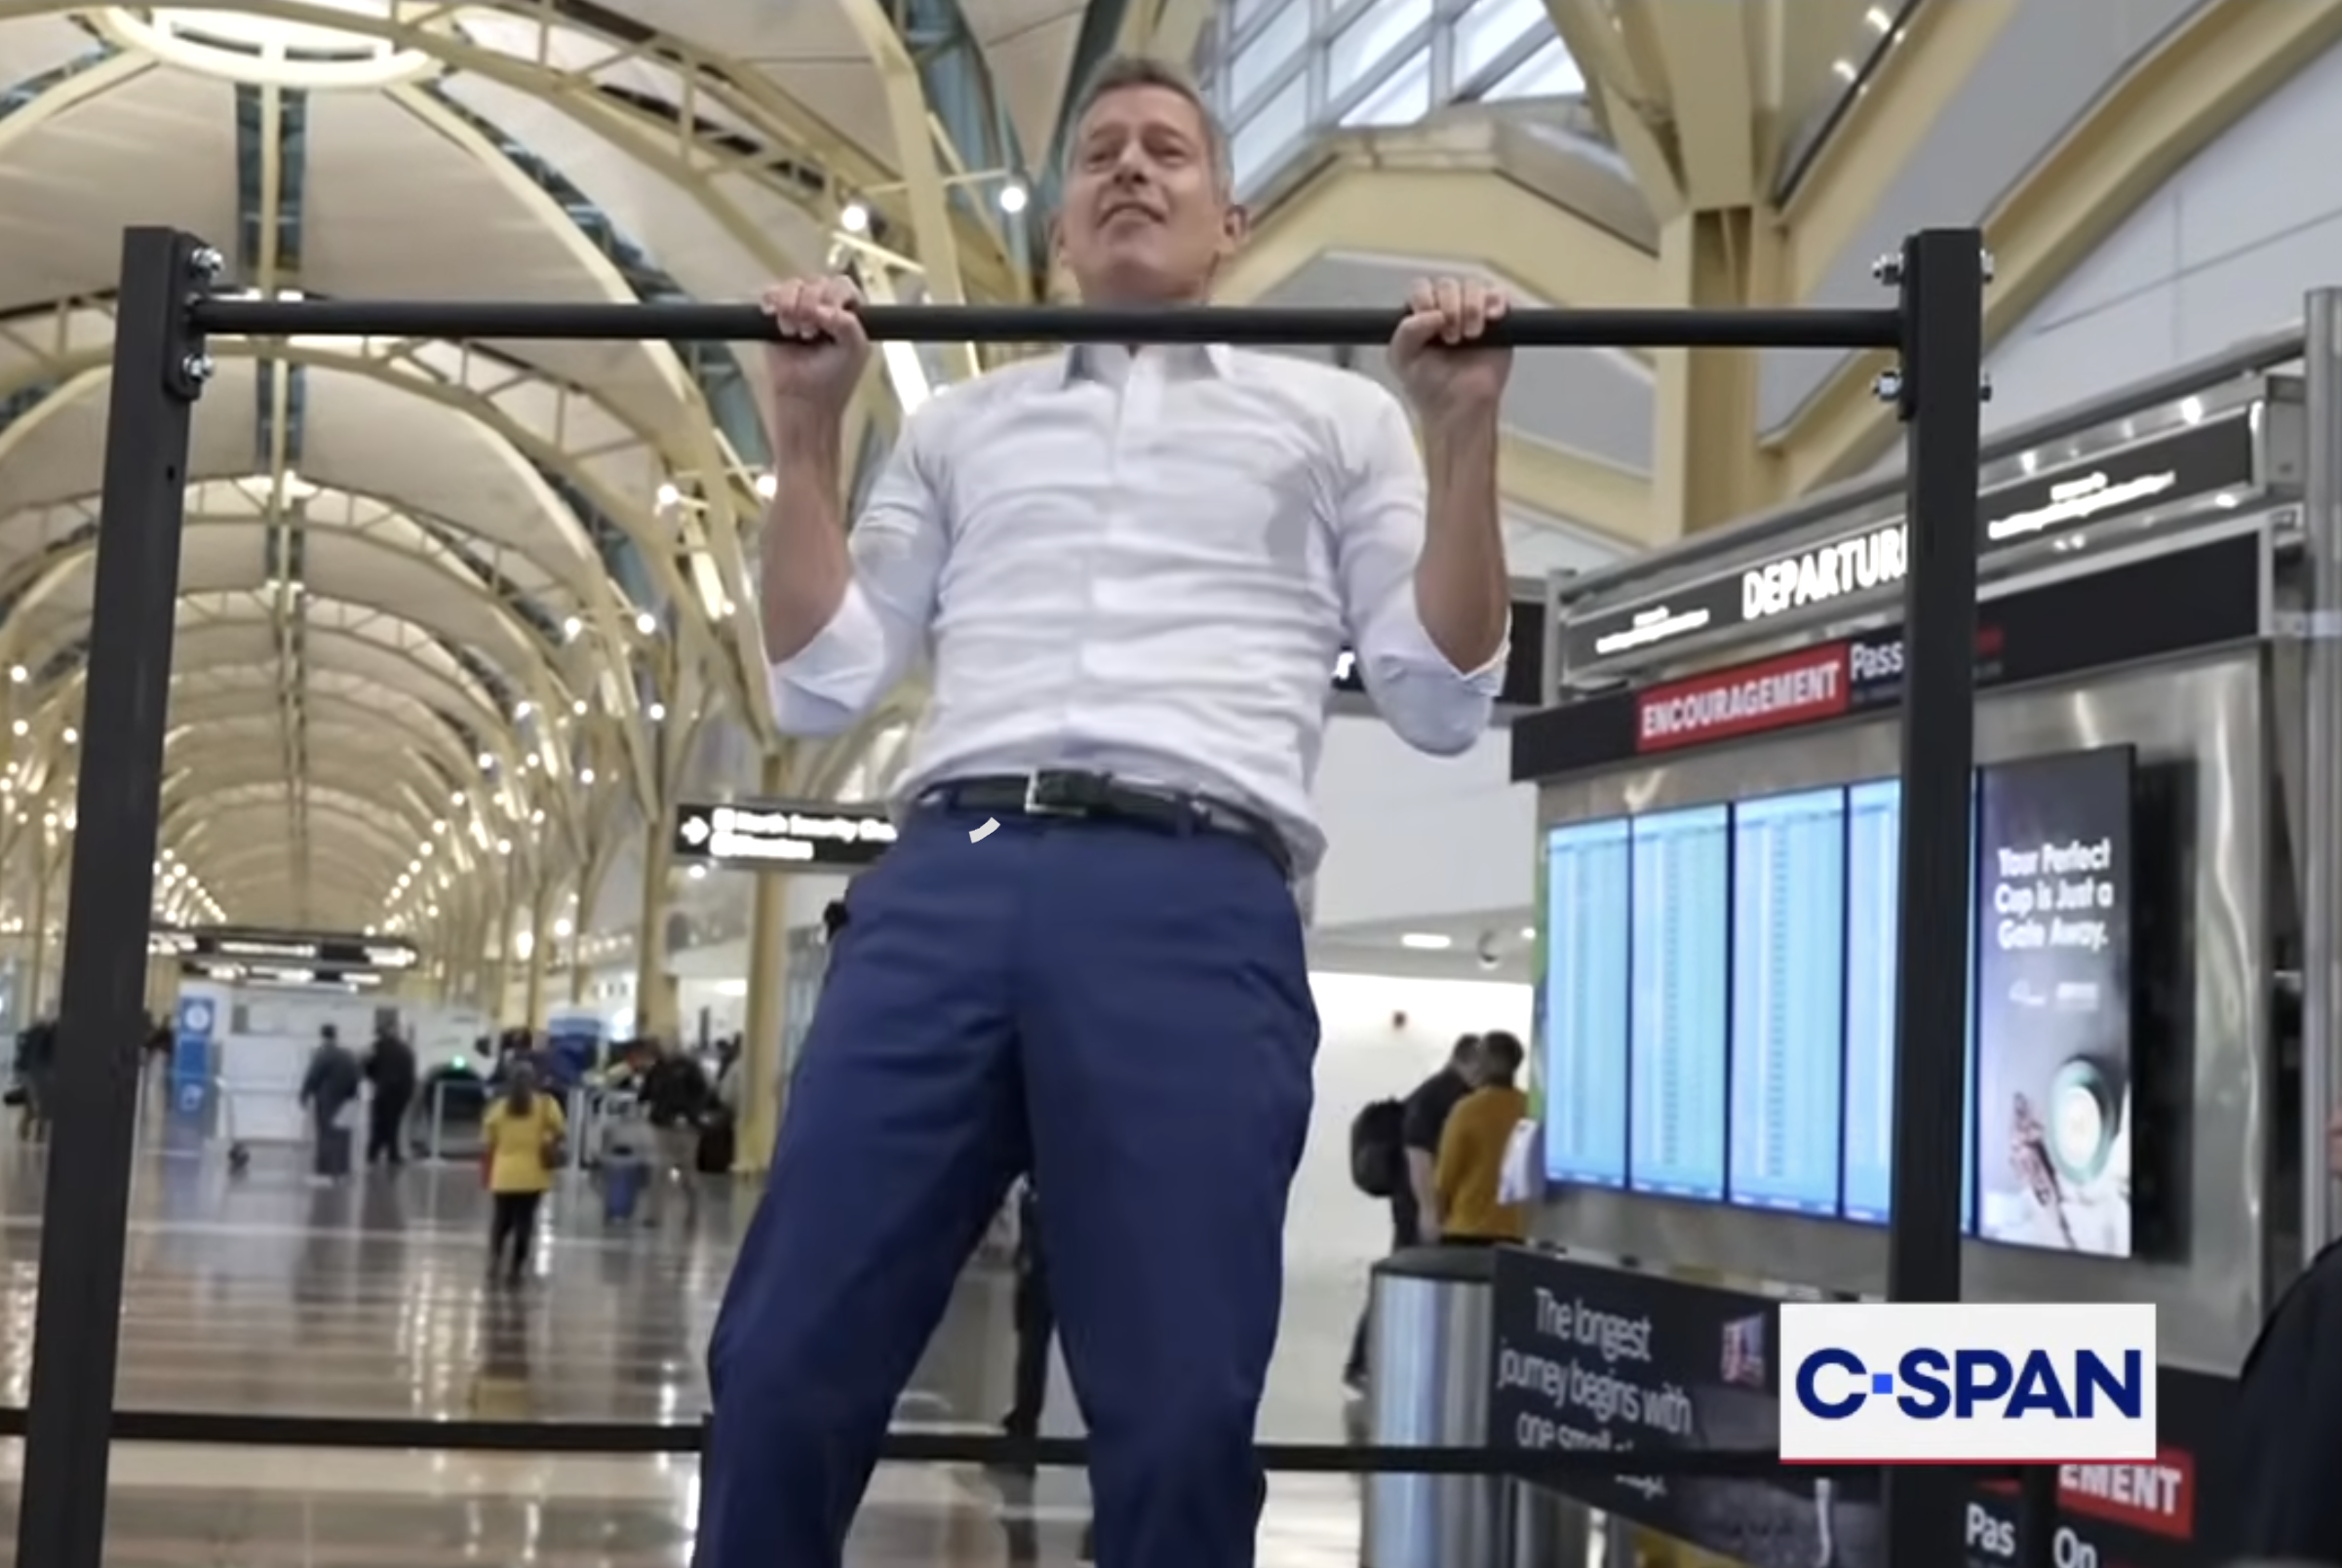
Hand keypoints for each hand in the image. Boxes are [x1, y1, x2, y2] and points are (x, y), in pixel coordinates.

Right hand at [759, 276, 868, 418]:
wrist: (805, 401)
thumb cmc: (833, 380)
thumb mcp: (855, 349)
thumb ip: (848, 323)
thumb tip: (822, 308)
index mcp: (848, 312)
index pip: (843, 285)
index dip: (834, 296)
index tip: (827, 318)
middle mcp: (825, 307)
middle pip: (817, 283)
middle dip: (811, 305)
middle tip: (809, 332)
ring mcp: (800, 310)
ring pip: (793, 286)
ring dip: (792, 306)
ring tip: (794, 332)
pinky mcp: (776, 317)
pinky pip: (771, 295)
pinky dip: (773, 304)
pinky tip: (779, 322)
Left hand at [1390, 276, 1511, 420]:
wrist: (1458, 408)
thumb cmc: (1429, 386)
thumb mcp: (1402, 358)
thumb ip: (1406, 331)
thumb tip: (1436, 314)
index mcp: (1420, 315)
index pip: (1421, 288)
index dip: (1425, 299)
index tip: (1430, 321)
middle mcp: (1446, 309)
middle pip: (1448, 285)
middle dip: (1449, 308)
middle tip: (1451, 338)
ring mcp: (1472, 313)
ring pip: (1474, 287)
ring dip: (1471, 308)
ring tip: (1470, 336)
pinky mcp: (1497, 321)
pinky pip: (1499, 296)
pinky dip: (1496, 302)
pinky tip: (1492, 318)